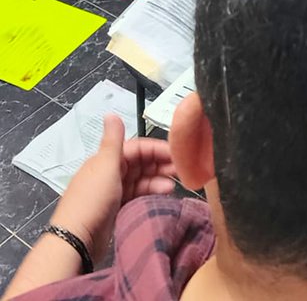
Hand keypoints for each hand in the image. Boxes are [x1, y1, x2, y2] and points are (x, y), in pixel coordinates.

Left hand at [49, 115, 175, 263]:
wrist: (76, 240)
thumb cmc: (93, 200)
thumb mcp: (106, 167)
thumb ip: (113, 141)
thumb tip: (111, 113)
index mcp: (106, 159)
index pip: (138, 147)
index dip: (158, 148)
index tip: (179, 154)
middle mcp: (110, 171)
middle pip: (142, 162)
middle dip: (162, 163)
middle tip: (182, 170)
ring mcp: (113, 189)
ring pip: (142, 178)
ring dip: (158, 178)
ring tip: (174, 185)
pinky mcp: (116, 206)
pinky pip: (138, 192)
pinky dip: (151, 191)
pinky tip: (164, 193)